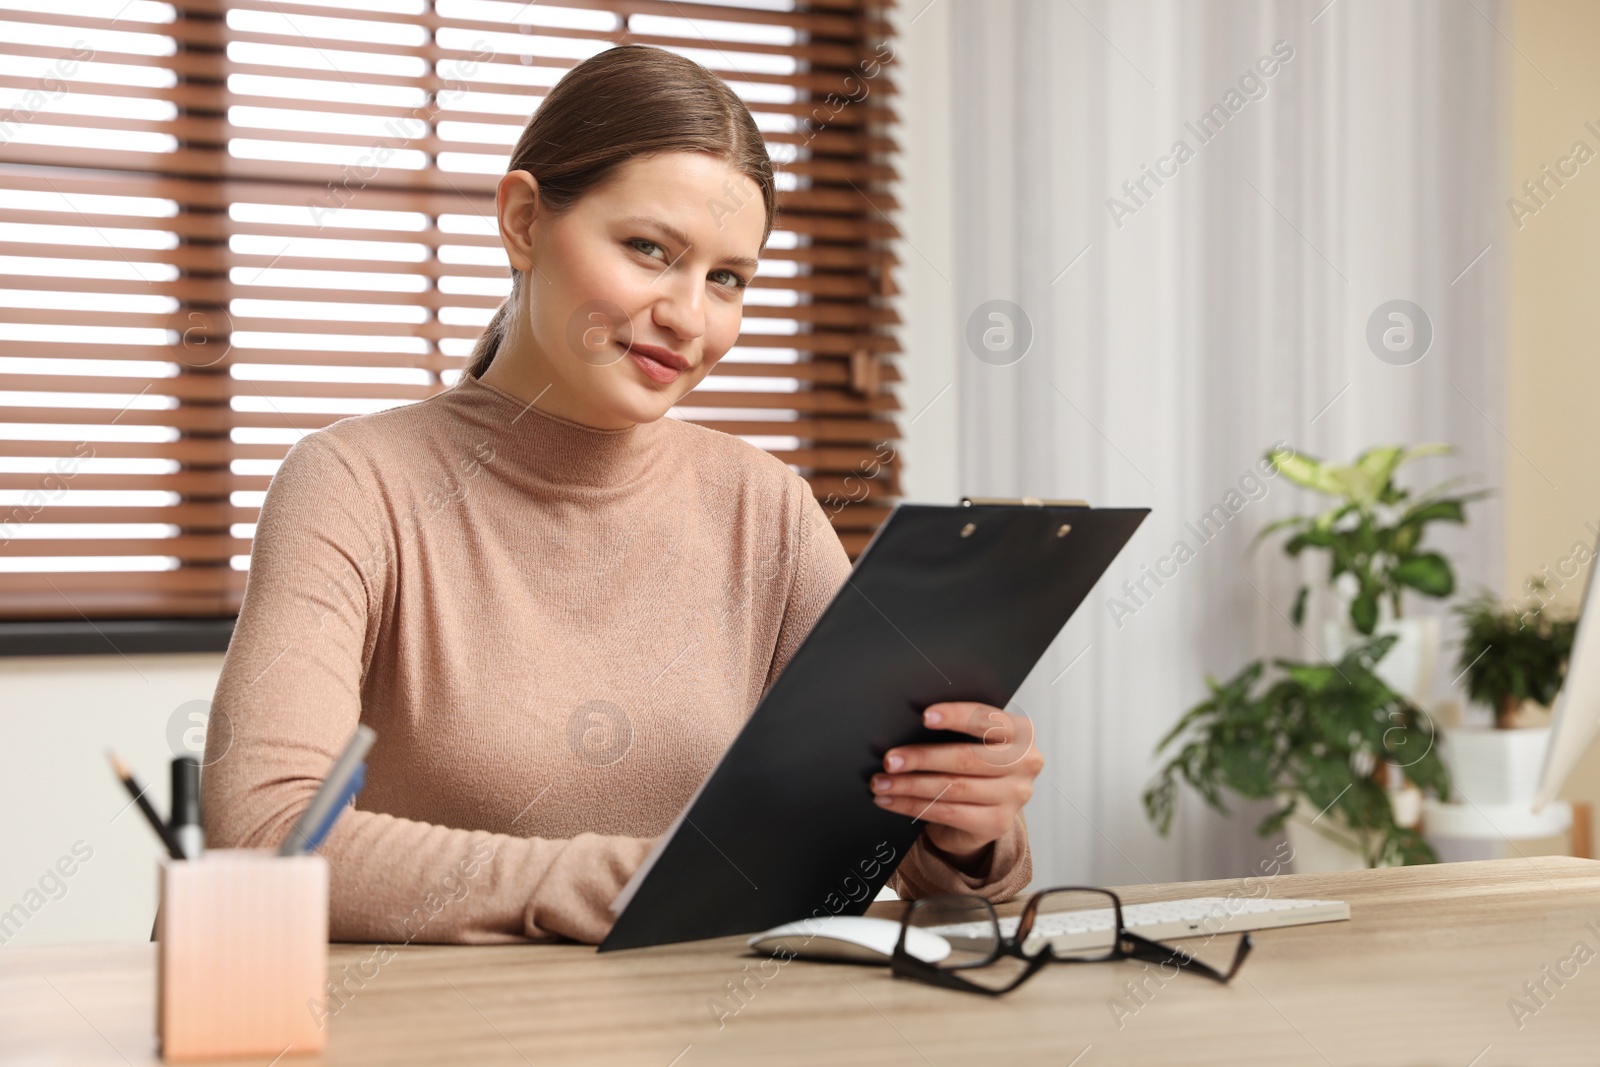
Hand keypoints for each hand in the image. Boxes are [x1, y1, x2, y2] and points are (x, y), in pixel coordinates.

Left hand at [869, 701, 1042, 865]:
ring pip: (953, 788)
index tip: (924, 716)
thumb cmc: (974, 764)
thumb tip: (906, 726)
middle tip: (889, 759)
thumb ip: (955, 731)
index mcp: (1021, 732)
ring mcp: (1014, 796)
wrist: (985, 808)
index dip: (955, 716)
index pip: (986, 719)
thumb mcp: (974, 741)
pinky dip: (913, 806)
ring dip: (910, 785)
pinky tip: (891, 800)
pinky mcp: (997, 823)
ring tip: (882, 782)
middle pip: (966, 758)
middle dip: (922, 758)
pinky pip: (948, 812)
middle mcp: (1025, 763)